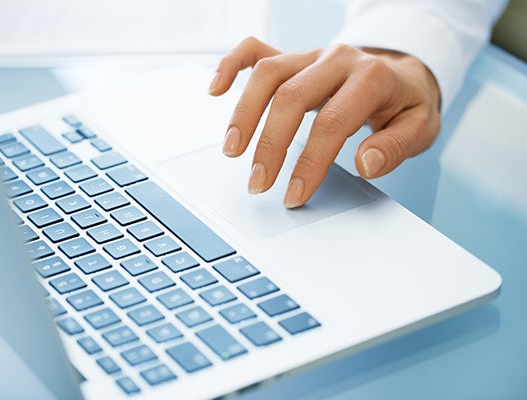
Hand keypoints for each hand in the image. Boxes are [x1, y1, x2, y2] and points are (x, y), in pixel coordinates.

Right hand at [208, 37, 440, 207]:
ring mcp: (311, 55)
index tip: (295, 194)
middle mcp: (337, 59)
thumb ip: (395, 146)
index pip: (332, 122)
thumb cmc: (405, 104)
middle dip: (270, 145)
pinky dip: (232, 66)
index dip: (310, 162)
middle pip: (291, 97)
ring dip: (244, 113)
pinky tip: (217, 89)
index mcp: (371, 77)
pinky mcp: (295, 57)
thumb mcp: (420, 128)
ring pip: (268, 74)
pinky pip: (256, 50)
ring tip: (232, 150)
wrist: (402, 74)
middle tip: (258, 183)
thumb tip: (364, 164)